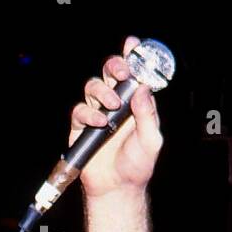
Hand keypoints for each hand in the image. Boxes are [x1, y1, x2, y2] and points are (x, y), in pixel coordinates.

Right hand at [70, 35, 163, 198]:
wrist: (117, 187)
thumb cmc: (137, 165)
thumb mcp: (151, 140)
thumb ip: (148, 114)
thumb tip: (143, 88)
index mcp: (136, 105)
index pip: (134, 76)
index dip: (133, 58)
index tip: (133, 44)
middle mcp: (117, 105)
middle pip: (111, 73)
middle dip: (115, 66)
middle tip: (122, 72)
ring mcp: (98, 112)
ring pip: (94, 86)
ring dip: (102, 91)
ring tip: (112, 106)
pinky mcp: (81, 125)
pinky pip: (80, 110)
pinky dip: (89, 113)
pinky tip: (101, 123)